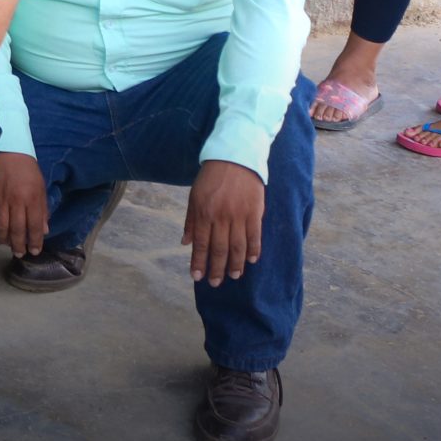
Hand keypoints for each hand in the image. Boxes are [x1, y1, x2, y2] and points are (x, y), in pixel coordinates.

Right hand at [0, 152, 49, 256]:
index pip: (34, 226)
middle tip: (20, 254)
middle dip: (19, 245)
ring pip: (1, 227)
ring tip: (6, 245)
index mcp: (32, 199)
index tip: (34, 251)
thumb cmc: (27, 169)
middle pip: (17, 230)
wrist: (8, 150)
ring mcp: (0, 199)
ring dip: (4, 239)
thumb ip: (42, 209)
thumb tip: (43, 230)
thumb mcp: (40, 187)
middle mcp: (16, 201)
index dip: (35, 242)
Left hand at [182, 159, 264, 286]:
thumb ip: (191, 220)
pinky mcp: (255, 212)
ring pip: (238, 247)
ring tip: (234, 276)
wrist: (235, 158)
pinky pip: (255, 236)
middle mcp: (221, 217)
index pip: (201, 244)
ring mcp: (239, 215)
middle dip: (216, 268)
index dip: (199, 262)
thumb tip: (185, 243)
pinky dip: (253, 250)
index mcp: (204, 213)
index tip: (197, 277)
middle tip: (215, 283)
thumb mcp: (194, 196)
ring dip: (236, 264)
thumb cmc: (211, 177)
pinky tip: (251, 261)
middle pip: (219, 249)